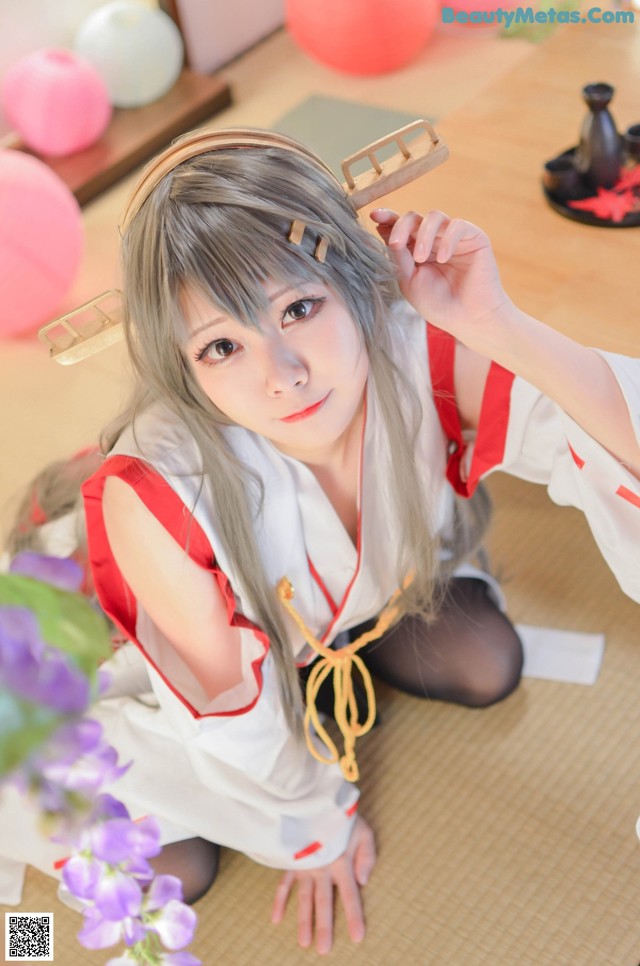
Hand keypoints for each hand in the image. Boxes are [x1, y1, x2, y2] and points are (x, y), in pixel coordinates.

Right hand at [271, 815, 375, 954]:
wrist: (317, 798)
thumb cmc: (344, 816)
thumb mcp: (364, 831)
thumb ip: (367, 855)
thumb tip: (364, 881)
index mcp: (341, 861)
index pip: (350, 895)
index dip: (354, 917)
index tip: (357, 938)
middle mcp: (322, 867)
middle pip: (324, 902)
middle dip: (325, 927)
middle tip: (324, 951)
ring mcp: (305, 865)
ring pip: (303, 897)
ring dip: (303, 920)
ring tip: (303, 943)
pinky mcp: (292, 860)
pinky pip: (283, 883)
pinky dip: (279, 900)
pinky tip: (275, 919)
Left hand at [370, 208, 512, 352]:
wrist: (469, 319)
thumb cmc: (438, 304)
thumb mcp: (409, 281)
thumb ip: (399, 257)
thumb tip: (385, 232)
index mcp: (416, 250)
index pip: (401, 229)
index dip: (387, 219)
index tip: (374, 216)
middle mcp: (434, 240)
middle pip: (414, 217)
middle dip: (401, 226)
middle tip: (396, 243)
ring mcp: (453, 237)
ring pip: (434, 216)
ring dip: (423, 234)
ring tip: (421, 258)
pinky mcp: (474, 237)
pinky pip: (457, 225)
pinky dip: (447, 239)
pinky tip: (443, 258)